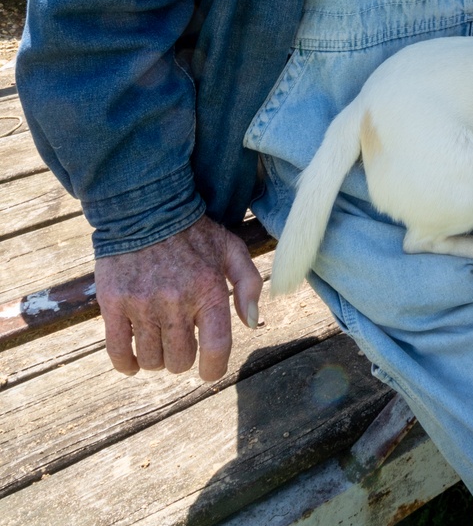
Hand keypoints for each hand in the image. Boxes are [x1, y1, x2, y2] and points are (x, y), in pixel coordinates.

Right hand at [95, 215, 262, 380]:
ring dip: (156, 358)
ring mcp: (142, 303)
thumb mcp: (231, 248)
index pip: (216, 348)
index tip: (209, 370)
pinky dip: (126, 364)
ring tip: (159, 340)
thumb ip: (249, 284)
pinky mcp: (113, 303)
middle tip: (180, 340)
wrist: (146, 208)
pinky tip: (133, 360)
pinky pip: (118, 352)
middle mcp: (176, 301)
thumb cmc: (193, 233)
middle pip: (180, 360)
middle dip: (183, 357)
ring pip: (151, 360)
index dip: (214, 369)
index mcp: (208, 290)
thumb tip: (251, 323)